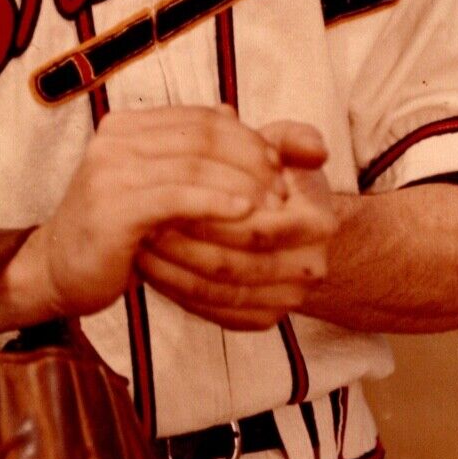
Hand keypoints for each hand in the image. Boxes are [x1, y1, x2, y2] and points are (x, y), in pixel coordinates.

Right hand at [19, 106, 287, 320]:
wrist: (59, 269)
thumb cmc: (117, 230)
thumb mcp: (156, 183)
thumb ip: (192, 150)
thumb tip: (234, 112)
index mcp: (127, 126)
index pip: (201, 119)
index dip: (246, 138)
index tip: (278, 164)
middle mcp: (114, 138)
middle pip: (203, 138)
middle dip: (251, 161)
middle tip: (284, 188)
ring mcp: (109, 169)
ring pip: (196, 166)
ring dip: (243, 184)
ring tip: (274, 207)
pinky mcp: (112, 206)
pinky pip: (178, 198)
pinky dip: (218, 202)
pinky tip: (246, 214)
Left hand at [136, 120, 339, 330]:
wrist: (290, 228)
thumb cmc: (279, 179)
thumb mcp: (287, 150)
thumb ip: (294, 139)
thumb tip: (313, 149)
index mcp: (318, 224)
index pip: (255, 226)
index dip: (207, 213)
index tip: (166, 195)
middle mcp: (309, 268)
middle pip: (232, 264)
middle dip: (181, 244)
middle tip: (141, 223)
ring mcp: (287, 299)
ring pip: (218, 291)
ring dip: (172, 269)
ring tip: (139, 242)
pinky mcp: (263, 319)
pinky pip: (213, 311)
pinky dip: (178, 291)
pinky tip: (152, 268)